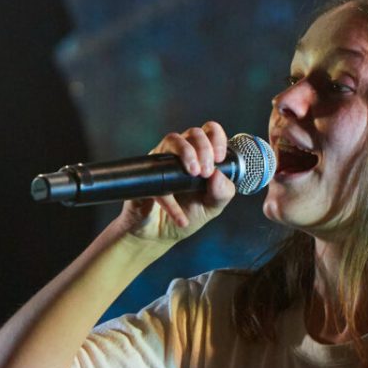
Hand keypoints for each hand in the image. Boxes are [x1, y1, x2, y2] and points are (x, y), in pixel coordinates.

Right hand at [110, 121, 236, 246]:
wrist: (160, 234)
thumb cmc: (188, 214)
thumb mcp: (212, 206)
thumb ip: (222, 192)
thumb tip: (218, 174)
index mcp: (201, 156)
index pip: (210, 132)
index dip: (217, 139)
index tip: (219, 159)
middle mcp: (181, 153)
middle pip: (193, 133)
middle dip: (203, 148)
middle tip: (205, 172)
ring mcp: (162, 161)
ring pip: (172, 140)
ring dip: (187, 153)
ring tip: (194, 174)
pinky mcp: (145, 174)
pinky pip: (157, 175)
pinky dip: (169, 198)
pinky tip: (180, 216)